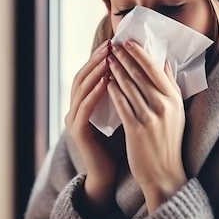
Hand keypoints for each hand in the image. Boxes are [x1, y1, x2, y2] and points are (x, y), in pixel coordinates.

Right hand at [65, 40, 124, 216]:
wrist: (111, 175)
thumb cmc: (121, 144)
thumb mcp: (126, 113)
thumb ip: (128, 93)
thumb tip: (145, 70)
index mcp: (85, 104)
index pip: (91, 74)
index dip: (101, 58)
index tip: (115, 43)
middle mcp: (74, 109)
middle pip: (82, 77)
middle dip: (96, 60)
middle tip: (109, 45)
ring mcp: (73, 120)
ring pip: (81, 89)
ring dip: (94, 72)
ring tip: (108, 58)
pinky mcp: (78, 132)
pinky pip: (84, 108)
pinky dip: (94, 93)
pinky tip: (106, 82)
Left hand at [106, 40, 186, 212]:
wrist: (164, 173)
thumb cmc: (168, 141)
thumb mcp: (176, 112)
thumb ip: (170, 86)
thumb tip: (165, 62)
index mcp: (174, 99)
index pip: (155, 69)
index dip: (139, 53)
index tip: (127, 42)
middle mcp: (163, 106)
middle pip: (139, 74)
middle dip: (124, 57)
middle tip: (112, 46)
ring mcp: (149, 117)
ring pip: (128, 87)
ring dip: (115, 70)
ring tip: (106, 59)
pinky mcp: (135, 129)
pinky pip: (121, 104)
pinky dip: (112, 91)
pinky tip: (105, 81)